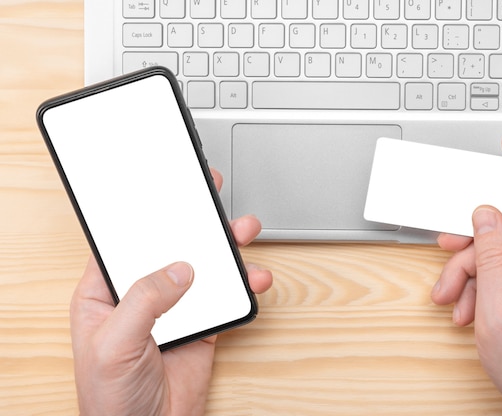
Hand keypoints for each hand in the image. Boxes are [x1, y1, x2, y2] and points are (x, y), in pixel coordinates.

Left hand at [70, 169, 272, 415]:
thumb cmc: (110, 399)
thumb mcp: (114, 345)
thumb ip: (144, 301)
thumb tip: (178, 269)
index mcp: (106, 291)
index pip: (125, 241)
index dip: (145, 212)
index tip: (164, 187)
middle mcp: (143, 293)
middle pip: (171, 244)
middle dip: (193, 219)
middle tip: (209, 193)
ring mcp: (176, 307)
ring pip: (204, 265)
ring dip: (226, 247)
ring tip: (244, 232)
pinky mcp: (203, 322)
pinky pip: (226, 294)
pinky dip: (243, 283)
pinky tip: (252, 278)